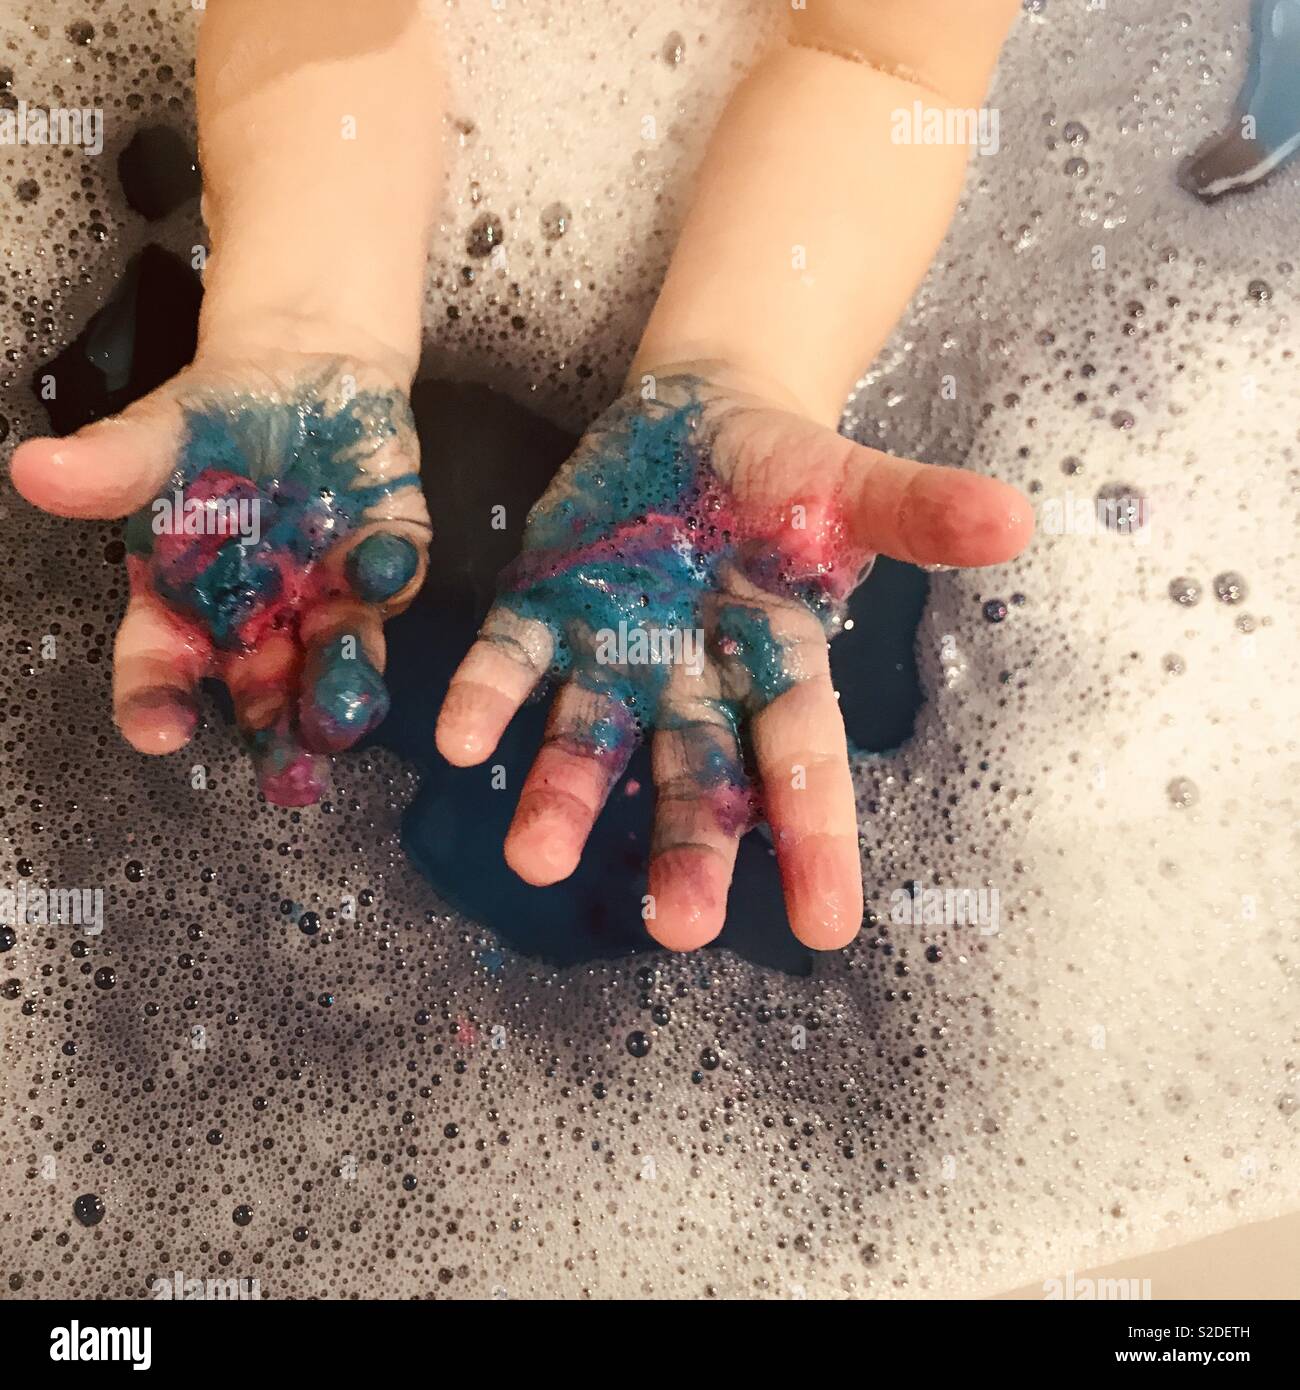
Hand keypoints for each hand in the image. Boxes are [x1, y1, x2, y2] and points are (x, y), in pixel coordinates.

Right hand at [10, 353, 430, 804]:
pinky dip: (388, 580)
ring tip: (343, 712)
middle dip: (270, 723)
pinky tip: (380, 576)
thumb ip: (114, 464)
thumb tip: (34, 469)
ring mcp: (327, 594)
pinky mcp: (388, 561)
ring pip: (334, 655)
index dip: (155, 699)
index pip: (160, 662)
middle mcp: (259, 614)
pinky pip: (391, 581)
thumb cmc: (219, 414)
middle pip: (258, 685)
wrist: (303, 369)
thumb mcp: (161, 434)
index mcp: (186, 598)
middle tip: (283, 769)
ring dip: (338, 683)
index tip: (160, 732)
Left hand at [435, 369, 1031, 950]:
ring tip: (535, 859)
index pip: (804, 759)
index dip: (816, 837)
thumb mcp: (846, 483)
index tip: (827, 927)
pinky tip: (457, 738)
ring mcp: (614, 650)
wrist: (694, 414)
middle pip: (694, 774)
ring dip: (563, 795)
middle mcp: (694, 677)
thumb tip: (1016, 517)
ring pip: (592, 738)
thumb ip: (915, 509)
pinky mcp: (546, 609)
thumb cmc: (780, 468)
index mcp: (777, 658)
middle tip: (677, 928)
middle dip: (686, 847)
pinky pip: (514, 661)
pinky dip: (489, 698)